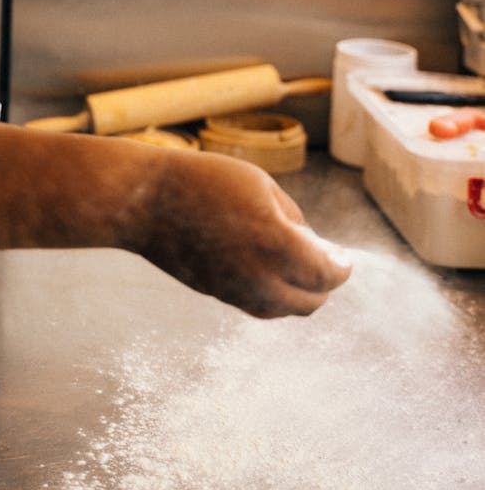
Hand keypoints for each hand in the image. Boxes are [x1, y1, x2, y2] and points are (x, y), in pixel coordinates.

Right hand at [136, 151, 351, 317]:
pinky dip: (272, 295)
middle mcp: (259, 278)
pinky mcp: (216, 294)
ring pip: (283, 309)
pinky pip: (257, 306)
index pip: (327, 273)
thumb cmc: (204, 180)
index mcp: (277, 245)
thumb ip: (292, 218)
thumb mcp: (260, 185)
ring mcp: (235, 292)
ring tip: (295, 264)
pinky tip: (267, 269)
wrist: (146, 202)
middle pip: (311, 301)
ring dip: (298, 293)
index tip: (343, 257)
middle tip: (324, 260)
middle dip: (323, 283)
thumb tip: (310, 243)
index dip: (341, 266)